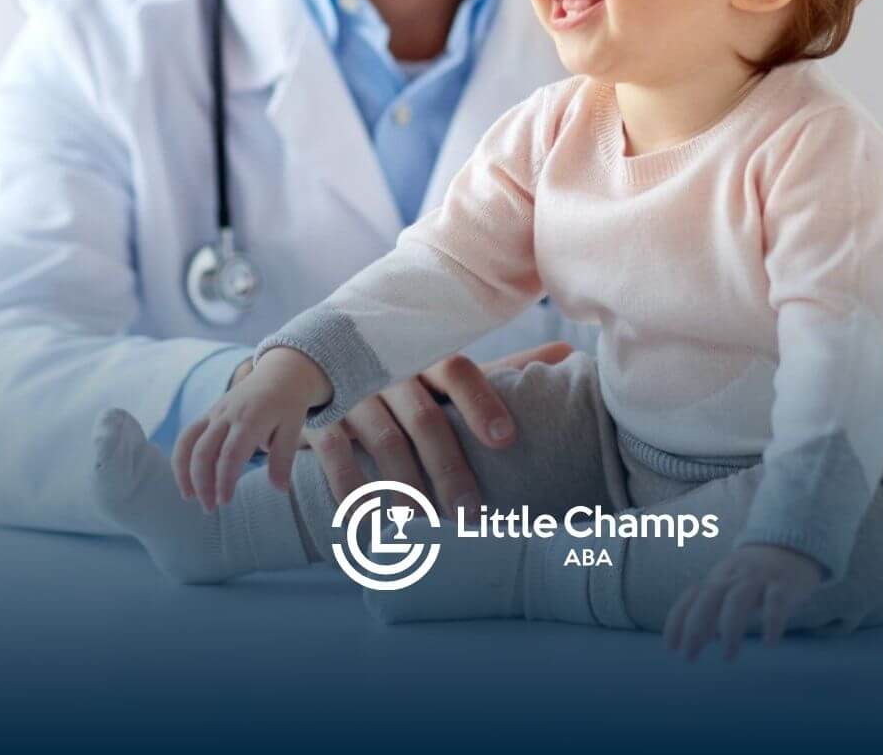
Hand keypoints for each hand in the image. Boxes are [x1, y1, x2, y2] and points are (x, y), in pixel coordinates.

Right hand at [173, 348, 332, 510]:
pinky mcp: (209, 413)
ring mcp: (215, 412)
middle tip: (210, 508)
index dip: (224, 480)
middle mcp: (228, 414)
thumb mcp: (293, 427)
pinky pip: (188, 435)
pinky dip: (181, 457)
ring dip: (184, 471)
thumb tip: (280, 490)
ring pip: (189, 442)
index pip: (230, 454)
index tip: (224, 502)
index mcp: (251, 418)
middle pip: (204, 451)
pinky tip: (186, 479)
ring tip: (189, 497)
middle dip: (202, 482)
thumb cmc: (289, 403)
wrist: (281, 372)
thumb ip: (283, 458)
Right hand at [223, 341, 573, 514]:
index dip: (483, 403)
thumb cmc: (404, 381)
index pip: (459, 371)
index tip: (506, 441)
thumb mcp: (445, 374)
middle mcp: (390, 369)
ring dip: (403, 487)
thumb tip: (567, 355)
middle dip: (448, 468)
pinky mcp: (320, 418)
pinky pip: (335, 454)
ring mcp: (352, 392)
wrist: (315, 370)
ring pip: (382, 440)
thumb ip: (502, 370)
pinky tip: (366, 526)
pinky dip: (350, 491)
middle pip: (425, 418)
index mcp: (426, 356)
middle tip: (470, 515)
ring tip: (422, 528)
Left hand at [663, 544, 824, 662]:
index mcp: (718, 577)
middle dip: (695, 628)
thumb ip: (714, 610)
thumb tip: (701, 640)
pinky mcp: (783, 584)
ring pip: (737, 600)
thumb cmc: (755, 575)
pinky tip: (769, 642)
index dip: (677, 620)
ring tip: (728, 656)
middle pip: (708, 598)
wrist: (792, 545)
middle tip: (689, 657)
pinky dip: (771, 621)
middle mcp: (734, 576)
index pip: (691, 596)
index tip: (670, 648)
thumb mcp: (730, 586)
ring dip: (729, 629)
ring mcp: (758, 578)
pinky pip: (776, 601)